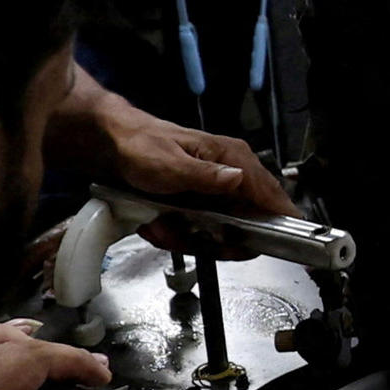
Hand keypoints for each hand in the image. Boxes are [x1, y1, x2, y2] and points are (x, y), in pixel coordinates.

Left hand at [73, 87, 296, 231]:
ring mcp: (216, 190)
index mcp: (232, 157)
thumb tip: (239, 179)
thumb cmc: (141, 148)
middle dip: (217, 239)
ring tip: (160, 227)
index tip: (273, 244)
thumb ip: (206, 175)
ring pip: (221, 230)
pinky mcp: (201, 201)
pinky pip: (201, 229)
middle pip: (248, 221)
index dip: (277, 221)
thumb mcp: (170, 165)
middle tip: (187, 238)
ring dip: (189, 237)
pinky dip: (178, 232)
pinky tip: (157, 224)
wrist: (112, 145)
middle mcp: (231, 174)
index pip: (269, 193)